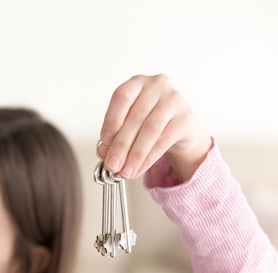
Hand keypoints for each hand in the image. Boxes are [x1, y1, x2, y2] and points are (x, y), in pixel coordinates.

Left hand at [97, 74, 212, 181]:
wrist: (179, 127)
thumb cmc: (147, 121)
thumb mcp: (128, 124)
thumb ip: (114, 135)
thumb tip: (105, 152)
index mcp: (137, 82)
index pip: (122, 97)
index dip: (111, 120)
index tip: (104, 142)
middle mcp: (157, 85)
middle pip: (135, 118)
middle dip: (121, 146)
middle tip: (112, 165)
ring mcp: (174, 100)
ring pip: (150, 130)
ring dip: (134, 155)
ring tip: (125, 171)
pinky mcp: (186, 118)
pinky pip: (163, 141)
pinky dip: (148, 159)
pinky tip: (138, 169)